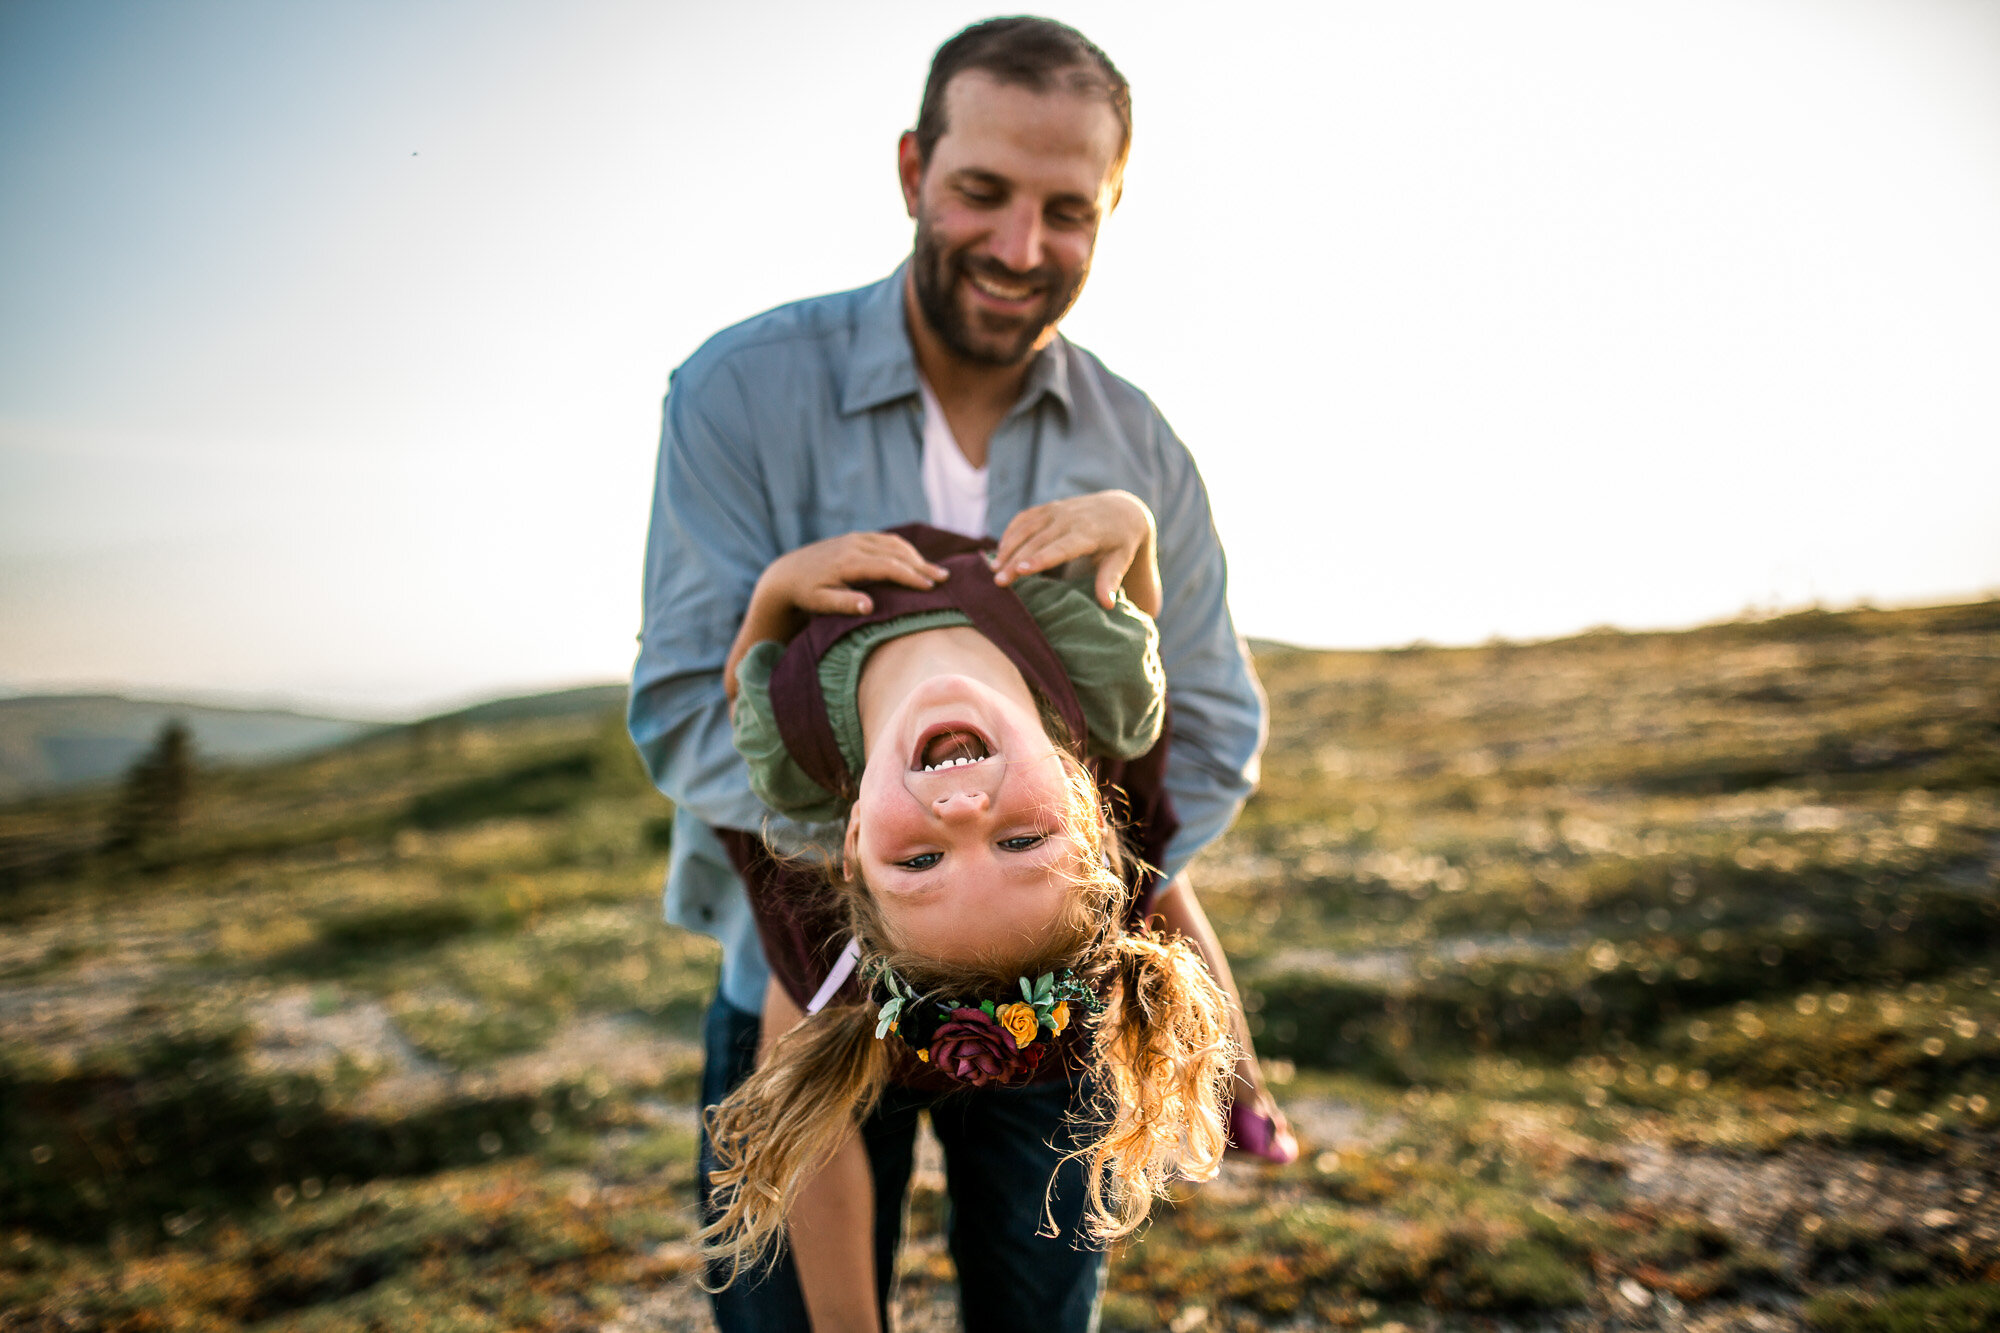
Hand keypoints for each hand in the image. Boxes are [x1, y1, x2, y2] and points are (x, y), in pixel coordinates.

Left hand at [759, 531, 948, 617]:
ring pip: (893, 543)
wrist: (786, 573)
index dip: (910, 576)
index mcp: (848, 562)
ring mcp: (855, 539)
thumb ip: (844, 604)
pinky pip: (886, 540)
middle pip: (896, 552)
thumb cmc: (805, 593)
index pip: (888, 566)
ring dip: (916, 556)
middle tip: (945, 578)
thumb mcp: (820, 603)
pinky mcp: (855, 538)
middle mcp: (854, 546)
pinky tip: (915, 560)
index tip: (930, 588)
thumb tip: (869, 606)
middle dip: (922, 565)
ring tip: (935, 571)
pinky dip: (904, 549)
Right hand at [992, 490, 1160, 614]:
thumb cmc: (1121, 542)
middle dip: (1015, 560)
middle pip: (1037, 541)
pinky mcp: (1048, 507)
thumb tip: (1107, 605)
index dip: (1040, 558)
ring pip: (1026, 528)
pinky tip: (999, 552)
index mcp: (1089, 533)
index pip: (1061, 547)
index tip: (1020, 571)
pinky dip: (1009, 534)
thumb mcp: (1121, 559)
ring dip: (1007, 547)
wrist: (1121, 509)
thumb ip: (1110, 580)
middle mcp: (1070, 518)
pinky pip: (1023, 518)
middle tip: (999, 582)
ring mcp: (1057, 510)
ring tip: (993, 569)